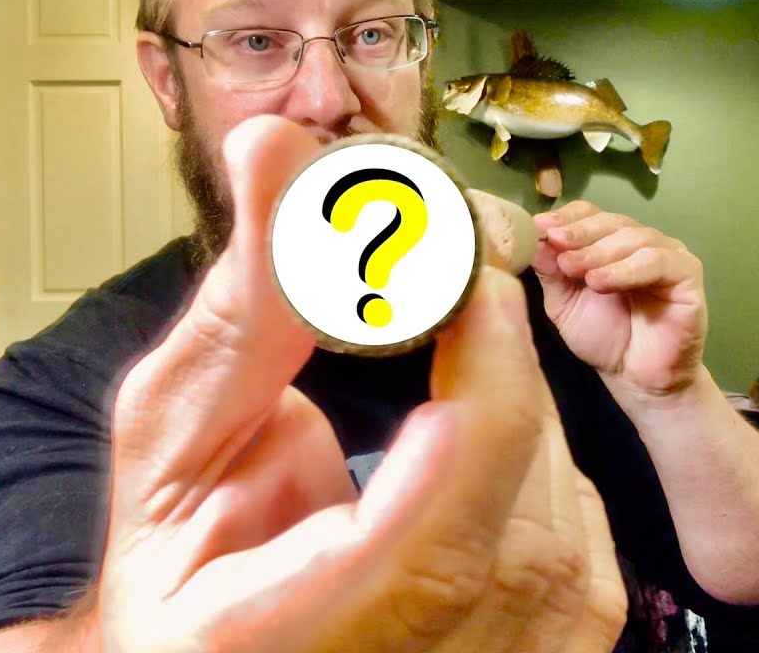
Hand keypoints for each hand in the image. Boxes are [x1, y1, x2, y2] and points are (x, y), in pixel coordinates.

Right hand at [98, 117, 626, 651]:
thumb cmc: (181, 565)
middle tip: (466, 292)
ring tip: (459, 368)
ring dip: (523, 411)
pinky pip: (585, 544)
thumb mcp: (173, 439)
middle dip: (502, 375)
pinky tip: (479, 446)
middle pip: (516, 521)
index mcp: (280, 639)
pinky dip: (543, 465)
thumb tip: (279, 153)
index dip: (484, 393)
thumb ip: (243, 312)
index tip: (477, 286)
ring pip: (562, 526)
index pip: (430, 541)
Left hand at [533, 201, 706, 397]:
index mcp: (609, 243)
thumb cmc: (603, 339)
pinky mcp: (687, 272)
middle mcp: (639, 242)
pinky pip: (657, 261)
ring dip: (599, 252)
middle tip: (556, 242)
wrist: (637, 377)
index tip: (540, 226)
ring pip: (632, 237)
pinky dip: (626, 269)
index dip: (566, 217)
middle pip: (609, 221)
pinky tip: (601, 282)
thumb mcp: (564, 304)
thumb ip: (552, 273)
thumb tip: (534, 240)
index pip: (589, 214)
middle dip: (579, 233)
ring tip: (574, 269)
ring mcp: (666, 254)